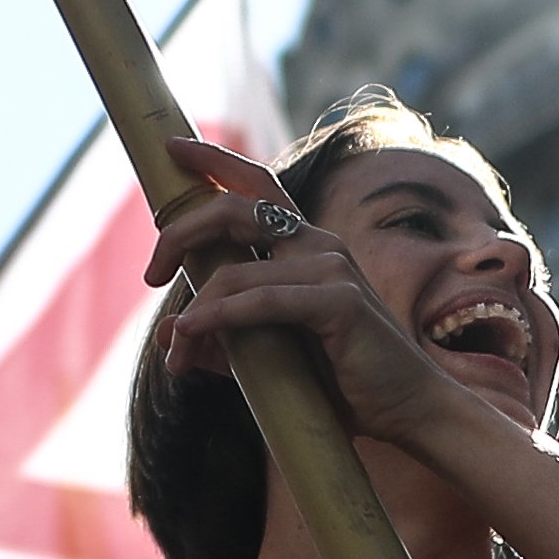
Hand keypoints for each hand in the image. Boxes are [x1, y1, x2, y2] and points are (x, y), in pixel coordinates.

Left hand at [143, 138, 499, 458]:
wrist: (407, 410)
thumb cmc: (345, 383)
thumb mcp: (271, 356)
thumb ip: (224, 339)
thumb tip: (168, 333)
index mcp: (307, 246)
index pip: (258, 184)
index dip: (214, 160)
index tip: (171, 148)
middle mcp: (319, 244)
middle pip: (234, 209)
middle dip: (181, 232)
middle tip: (151, 272)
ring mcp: (332, 267)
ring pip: (234, 272)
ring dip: (194, 314)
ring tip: (176, 354)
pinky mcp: (339, 301)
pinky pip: (260, 301)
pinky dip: (218, 317)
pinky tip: (191, 334)